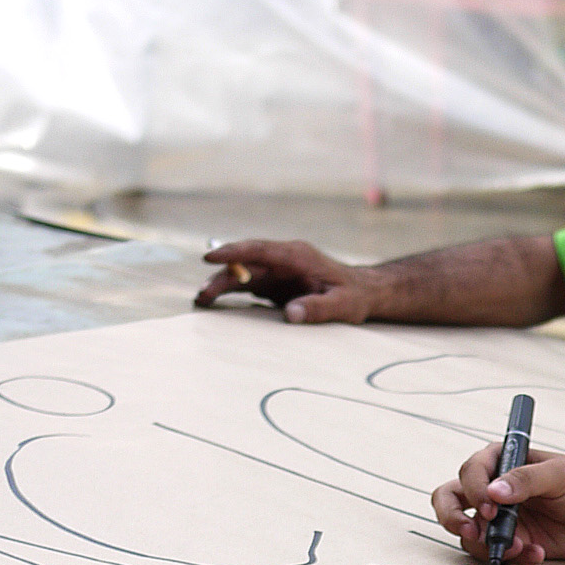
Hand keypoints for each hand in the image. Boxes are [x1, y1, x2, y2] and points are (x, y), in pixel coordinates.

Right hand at [194, 241, 377, 322]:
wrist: (363, 292)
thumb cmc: (354, 296)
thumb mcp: (342, 305)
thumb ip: (318, 308)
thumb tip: (291, 315)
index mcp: (297, 255)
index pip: (259, 250)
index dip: (234, 253)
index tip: (210, 258)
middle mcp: (283, 259)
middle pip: (245, 263)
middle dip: (221, 275)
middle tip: (202, 295)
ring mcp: (277, 270)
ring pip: (242, 273)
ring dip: (221, 284)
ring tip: (201, 300)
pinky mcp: (274, 283)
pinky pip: (247, 284)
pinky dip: (230, 292)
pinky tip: (212, 302)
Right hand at [432, 444, 564, 564]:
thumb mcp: (558, 474)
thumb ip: (525, 479)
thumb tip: (495, 491)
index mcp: (501, 462)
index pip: (470, 472)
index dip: (475, 490)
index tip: (492, 507)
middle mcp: (493, 489)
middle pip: (449, 500)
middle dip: (452, 517)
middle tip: (470, 531)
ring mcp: (500, 518)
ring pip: (469, 533)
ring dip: (490, 543)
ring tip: (522, 545)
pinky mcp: (511, 541)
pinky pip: (495, 553)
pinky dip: (513, 556)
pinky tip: (537, 552)